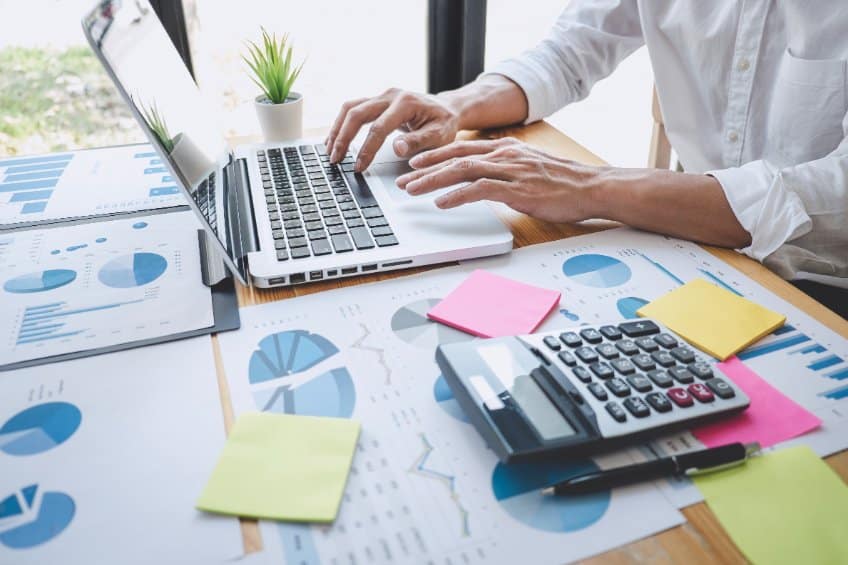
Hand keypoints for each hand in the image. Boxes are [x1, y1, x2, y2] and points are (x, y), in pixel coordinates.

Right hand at [325, 88, 460, 171]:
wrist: (447, 108)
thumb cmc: (444, 123)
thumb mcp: (439, 136)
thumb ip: (418, 142)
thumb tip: (396, 149)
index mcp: (405, 103)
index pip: (378, 128)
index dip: (366, 149)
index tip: (358, 167)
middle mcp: (390, 95)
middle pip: (357, 113)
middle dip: (343, 138)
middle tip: (335, 160)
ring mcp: (382, 96)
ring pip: (350, 108)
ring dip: (337, 129)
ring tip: (329, 150)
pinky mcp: (377, 100)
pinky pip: (353, 109)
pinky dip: (342, 124)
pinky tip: (335, 139)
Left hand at [395, 138, 605, 222]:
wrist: (591, 187)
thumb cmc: (563, 182)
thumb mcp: (529, 168)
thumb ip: (505, 169)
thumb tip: (485, 178)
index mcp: (505, 149)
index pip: (462, 148)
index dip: (435, 155)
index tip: (415, 164)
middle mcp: (504, 155)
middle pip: (455, 157)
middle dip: (425, 168)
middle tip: (402, 179)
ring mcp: (510, 171)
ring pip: (461, 171)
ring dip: (433, 181)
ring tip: (412, 190)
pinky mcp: (517, 189)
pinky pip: (479, 190)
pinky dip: (457, 196)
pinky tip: (442, 203)